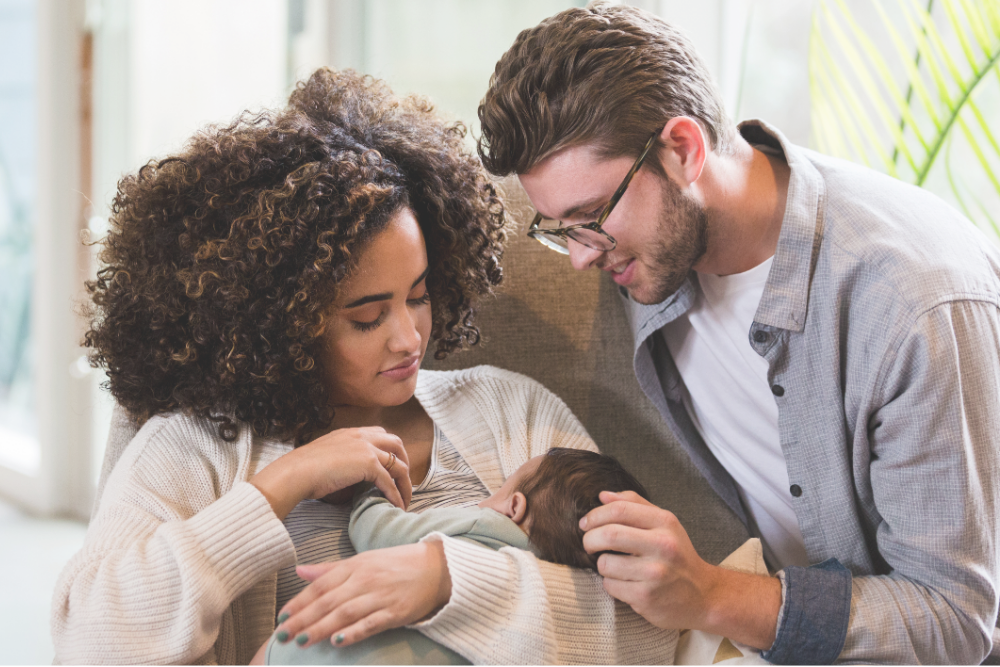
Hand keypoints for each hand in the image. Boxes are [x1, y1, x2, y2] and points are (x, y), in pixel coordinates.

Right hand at [251, 427, 411, 519]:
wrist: (295, 472)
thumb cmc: (303, 469)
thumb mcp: (326, 455)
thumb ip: (343, 458)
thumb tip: (352, 476)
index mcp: (351, 432)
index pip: (380, 434)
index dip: (391, 449)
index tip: (393, 465)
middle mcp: (362, 436)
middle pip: (396, 444)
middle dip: (405, 461)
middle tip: (405, 481)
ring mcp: (367, 448)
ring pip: (398, 464)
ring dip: (405, 483)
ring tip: (405, 499)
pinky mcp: (368, 464)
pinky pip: (390, 481)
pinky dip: (396, 494)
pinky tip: (397, 505)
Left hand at [273, 541, 451, 648]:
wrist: (438, 568)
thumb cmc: (396, 565)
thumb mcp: (363, 561)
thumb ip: (330, 569)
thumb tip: (299, 571)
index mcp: (355, 566)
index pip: (321, 585)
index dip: (300, 601)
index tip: (281, 617)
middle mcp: (365, 580)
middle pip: (328, 601)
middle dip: (303, 619)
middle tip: (282, 636)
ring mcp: (381, 596)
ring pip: (345, 613)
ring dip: (322, 628)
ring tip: (302, 641)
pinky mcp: (396, 612)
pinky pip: (371, 623)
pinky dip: (354, 632)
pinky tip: (337, 642)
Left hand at [581, 490, 780, 649]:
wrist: (703, 595)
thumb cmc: (677, 555)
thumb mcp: (664, 524)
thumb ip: (634, 505)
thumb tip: (602, 495)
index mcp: (665, 522)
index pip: (620, 509)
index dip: (595, 515)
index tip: (585, 523)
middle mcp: (662, 546)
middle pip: (608, 535)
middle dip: (589, 539)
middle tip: (588, 544)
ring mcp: (655, 573)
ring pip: (605, 563)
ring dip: (601, 564)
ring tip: (614, 566)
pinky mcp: (646, 597)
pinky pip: (610, 585)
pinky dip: (610, 583)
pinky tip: (624, 582)